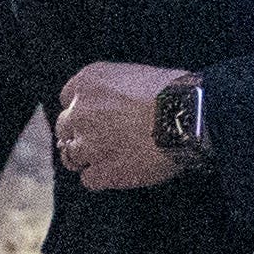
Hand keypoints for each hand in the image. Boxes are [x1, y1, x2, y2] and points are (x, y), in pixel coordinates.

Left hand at [54, 61, 189, 191]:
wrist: (187, 117)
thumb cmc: (172, 92)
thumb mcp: (135, 75)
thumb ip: (111, 90)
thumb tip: (113, 107)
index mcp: (89, 81)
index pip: (67, 97)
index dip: (83, 109)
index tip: (95, 115)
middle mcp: (81, 111)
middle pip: (65, 127)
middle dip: (81, 133)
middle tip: (104, 139)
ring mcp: (88, 143)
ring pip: (71, 155)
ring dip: (88, 157)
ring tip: (112, 157)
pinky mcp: (102, 171)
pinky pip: (88, 179)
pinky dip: (101, 177)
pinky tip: (119, 172)